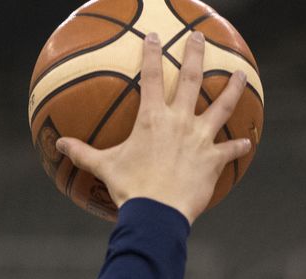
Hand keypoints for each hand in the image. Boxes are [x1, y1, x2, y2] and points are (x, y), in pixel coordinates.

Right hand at [55, 31, 250, 224]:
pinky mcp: (213, 159)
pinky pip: (229, 149)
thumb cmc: (130, 188)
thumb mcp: (104, 167)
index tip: (153, 37)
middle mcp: (180, 121)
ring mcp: (200, 138)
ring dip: (233, 89)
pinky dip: (238, 146)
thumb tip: (58, 145)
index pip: (150, 77)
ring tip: (242, 75)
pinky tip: (246, 142)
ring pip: (222, 106)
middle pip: (191, 78)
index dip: (151, 54)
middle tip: (199, 37)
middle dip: (196, 54)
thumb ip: (83, 152)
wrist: (157, 213)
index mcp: (152, 118)